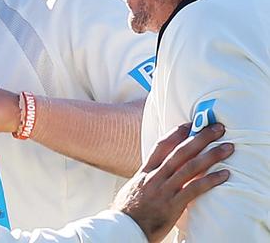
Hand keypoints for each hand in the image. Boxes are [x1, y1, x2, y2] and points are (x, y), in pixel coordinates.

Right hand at [115, 123, 231, 242]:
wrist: (124, 228)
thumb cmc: (128, 211)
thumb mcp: (134, 188)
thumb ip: (148, 178)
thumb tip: (157, 171)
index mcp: (145, 171)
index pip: (162, 145)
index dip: (178, 132)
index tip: (192, 124)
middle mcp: (155, 177)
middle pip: (180, 151)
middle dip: (200, 137)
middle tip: (216, 128)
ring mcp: (164, 190)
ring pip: (190, 167)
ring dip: (211, 155)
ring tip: (227, 147)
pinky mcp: (173, 205)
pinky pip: (194, 189)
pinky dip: (210, 180)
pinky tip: (224, 175)